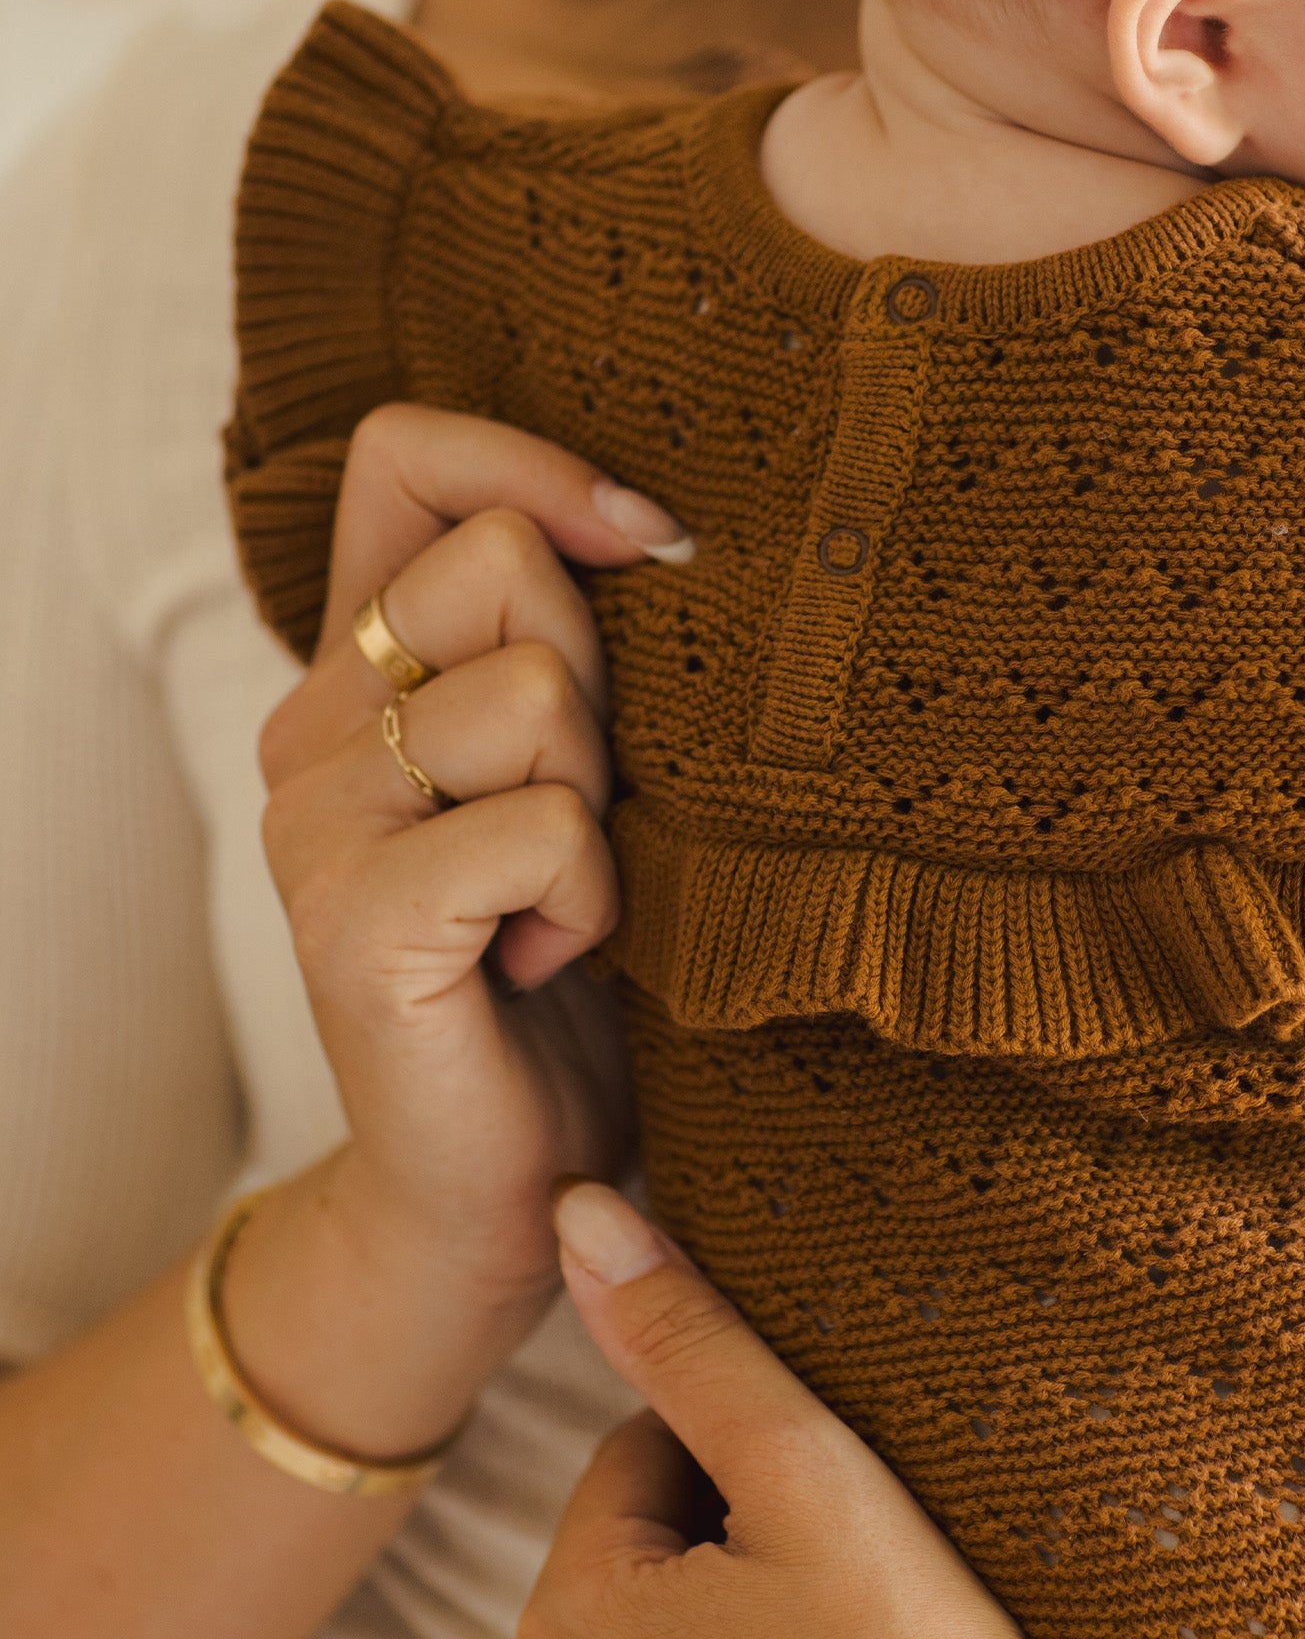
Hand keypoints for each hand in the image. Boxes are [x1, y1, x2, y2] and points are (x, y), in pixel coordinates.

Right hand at [254, 404, 688, 1320]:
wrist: (496, 1181)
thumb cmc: (564, 958)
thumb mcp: (575, 765)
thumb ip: (566, 643)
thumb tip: (659, 525)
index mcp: (359, 665)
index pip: (406, 457)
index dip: (534, 463)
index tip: (648, 543)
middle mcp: (311, 722)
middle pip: (506, 561)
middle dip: (600, 676)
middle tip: (578, 812)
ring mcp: (316, 818)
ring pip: (537, 692)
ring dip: (603, 804)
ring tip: (558, 899)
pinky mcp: (353, 917)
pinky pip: (546, 826)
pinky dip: (591, 899)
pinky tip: (547, 962)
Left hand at [524, 1185, 1115, 1638]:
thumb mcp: (801, 1464)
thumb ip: (688, 1338)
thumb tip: (577, 1212)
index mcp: (568, 1616)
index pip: (642, 1448)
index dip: (746, 1443)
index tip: (831, 1493)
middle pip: (651, 1541)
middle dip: (736, 1526)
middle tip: (849, 1557)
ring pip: (676, 1625)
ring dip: (746, 1606)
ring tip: (850, 1627)